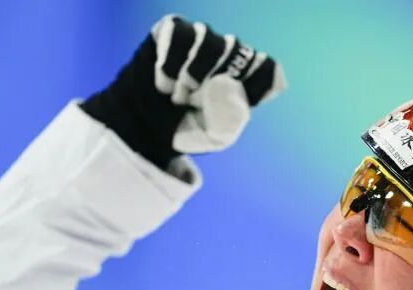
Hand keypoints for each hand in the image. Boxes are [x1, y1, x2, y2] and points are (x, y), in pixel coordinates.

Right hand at [82, 15, 285, 168]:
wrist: (145, 126)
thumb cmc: (187, 127)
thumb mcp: (214, 136)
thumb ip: (231, 119)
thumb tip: (227, 83)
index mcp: (246, 78)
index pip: (268, 69)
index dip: (255, 82)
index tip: (234, 100)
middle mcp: (228, 53)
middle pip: (237, 52)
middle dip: (213, 81)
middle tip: (194, 103)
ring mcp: (202, 38)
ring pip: (209, 40)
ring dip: (191, 74)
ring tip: (178, 96)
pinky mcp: (174, 30)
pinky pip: (179, 34)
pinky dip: (170, 63)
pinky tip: (163, 83)